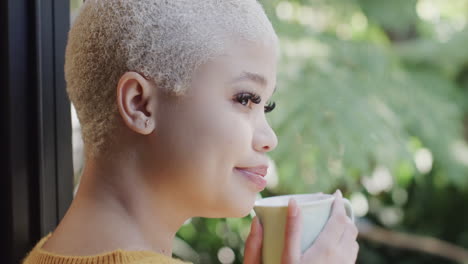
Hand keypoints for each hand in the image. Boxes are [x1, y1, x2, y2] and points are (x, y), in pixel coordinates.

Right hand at [244, 190, 358, 263]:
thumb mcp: (288, 255)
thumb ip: (291, 228)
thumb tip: (292, 202)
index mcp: (328, 246)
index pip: (339, 217)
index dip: (338, 203)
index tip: (334, 193)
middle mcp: (342, 255)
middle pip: (349, 227)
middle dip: (342, 213)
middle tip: (331, 206)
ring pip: (353, 240)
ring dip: (346, 227)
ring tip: (334, 222)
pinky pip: (351, 252)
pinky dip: (347, 241)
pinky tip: (335, 244)